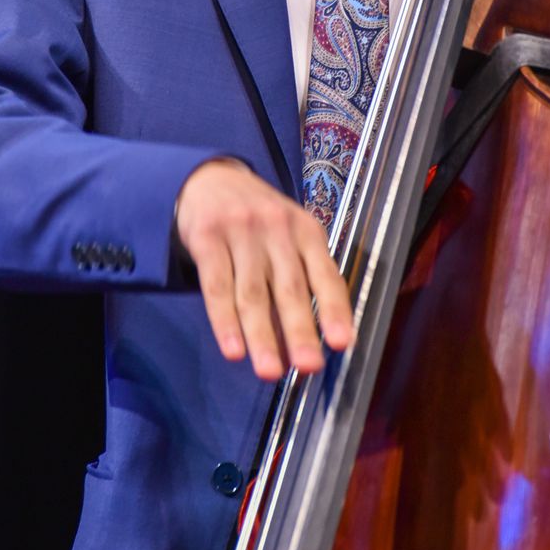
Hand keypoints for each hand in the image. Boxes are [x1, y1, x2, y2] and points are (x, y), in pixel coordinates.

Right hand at [175, 159, 354, 381]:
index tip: (342, 343)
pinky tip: (233, 349)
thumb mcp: (289, 234)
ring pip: (252, 293)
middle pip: (290, 288)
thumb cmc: (258, 219)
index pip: (325, 275)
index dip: (334, 310)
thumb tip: (309, 340)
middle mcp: (277, 230)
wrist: (210, 178)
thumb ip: (300, 277)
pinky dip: (224, 321)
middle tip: (309, 366)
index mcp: (306, 231)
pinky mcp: (207, 238)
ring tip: (270, 372)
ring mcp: (241, 232)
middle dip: (301, 331)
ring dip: (262, 336)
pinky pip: (217, 286)